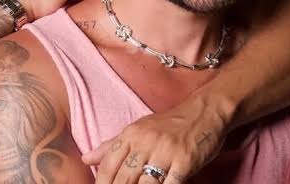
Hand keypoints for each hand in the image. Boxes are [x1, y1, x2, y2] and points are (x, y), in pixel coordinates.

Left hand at [82, 93, 233, 182]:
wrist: (203, 112)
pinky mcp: (185, 161)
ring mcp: (165, 151)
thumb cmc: (169, 124)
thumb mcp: (138, 129)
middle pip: (124, 178)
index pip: (108, 165)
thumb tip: (85, 159)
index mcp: (130, 134)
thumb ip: (111, 146)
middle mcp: (145, 142)